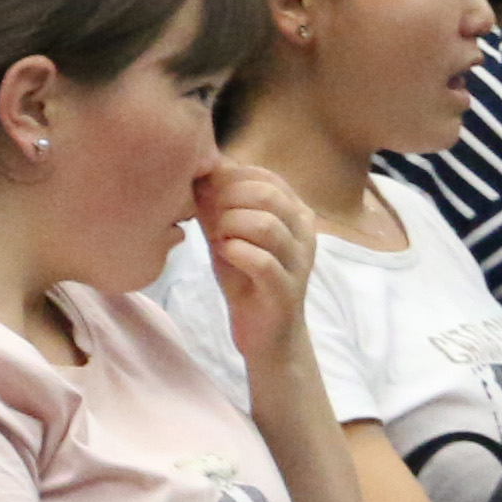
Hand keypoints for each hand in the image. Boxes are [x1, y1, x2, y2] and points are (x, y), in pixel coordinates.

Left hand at [192, 160, 318, 365]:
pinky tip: (226, 255)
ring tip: (219, 240)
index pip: (263, 176)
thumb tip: (197, 169)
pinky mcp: (286, 291)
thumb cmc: (245, 275)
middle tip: (209, 220)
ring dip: (230, 228)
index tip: (204, 195)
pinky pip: (262, 262)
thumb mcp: (226, 231)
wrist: (264, 332)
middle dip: (226, 201)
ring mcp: (299, 262)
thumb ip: (215, 202)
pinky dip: (236, 253)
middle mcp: (304, 233)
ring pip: (265, 224)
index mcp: (294, 212)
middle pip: (266, 194)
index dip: (227, 179)